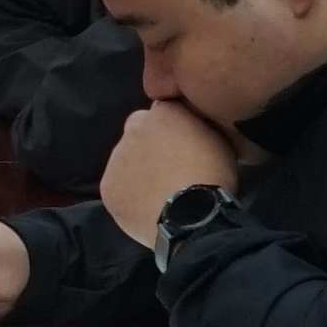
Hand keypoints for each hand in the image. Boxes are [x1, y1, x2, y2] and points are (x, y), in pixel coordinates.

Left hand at [102, 103, 238, 239]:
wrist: (192, 215)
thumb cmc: (213, 176)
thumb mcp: (218, 139)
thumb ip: (197, 126)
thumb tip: (191, 130)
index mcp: (163, 113)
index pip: (163, 111)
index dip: (173, 129)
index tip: (183, 145)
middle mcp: (134, 129)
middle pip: (139, 131)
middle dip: (150, 144)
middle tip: (169, 168)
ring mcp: (117, 158)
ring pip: (125, 160)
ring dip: (137, 170)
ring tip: (159, 192)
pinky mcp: (108, 187)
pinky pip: (117, 187)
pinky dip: (128, 195)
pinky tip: (146, 208)